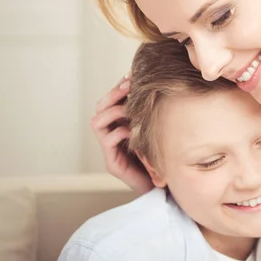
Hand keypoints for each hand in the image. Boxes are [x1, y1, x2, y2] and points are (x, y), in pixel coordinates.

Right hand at [90, 74, 153, 193]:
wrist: (164, 186)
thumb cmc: (162, 156)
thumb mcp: (158, 129)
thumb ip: (154, 113)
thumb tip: (162, 86)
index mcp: (120, 125)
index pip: (110, 100)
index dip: (118, 87)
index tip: (131, 75)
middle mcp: (111, 136)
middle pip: (100, 107)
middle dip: (114, 93)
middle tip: (129, 85)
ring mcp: (109, 150)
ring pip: (97, 122)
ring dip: (114, 110)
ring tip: (130, 107)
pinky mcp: (112, 164)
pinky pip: (107, 141)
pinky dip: (119, 131)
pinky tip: (132, 129)